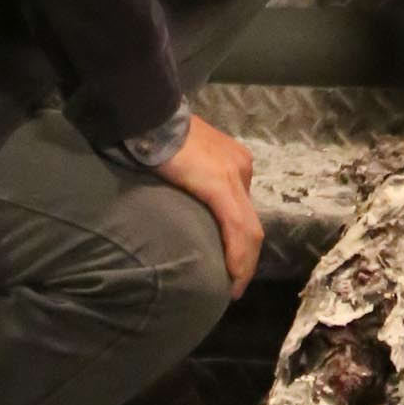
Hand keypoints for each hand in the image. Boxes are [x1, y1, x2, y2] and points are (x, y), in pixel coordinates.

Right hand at [155, 111, 263, 293]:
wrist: (153, 117)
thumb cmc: (161, 137)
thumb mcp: (184, 161)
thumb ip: (193, 180)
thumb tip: (186, 202)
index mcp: (234, 162)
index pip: (242, 208)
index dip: (239, 238)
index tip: (229, 261)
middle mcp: (240, 168)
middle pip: (250, 222)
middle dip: (246, 255)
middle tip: (234, 283)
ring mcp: (233, 176)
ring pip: (248, 229)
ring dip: (243, 262)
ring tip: (233, 287)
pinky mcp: (220, 185)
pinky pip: (236, 228)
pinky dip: (237, 255)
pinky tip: (232, 275)